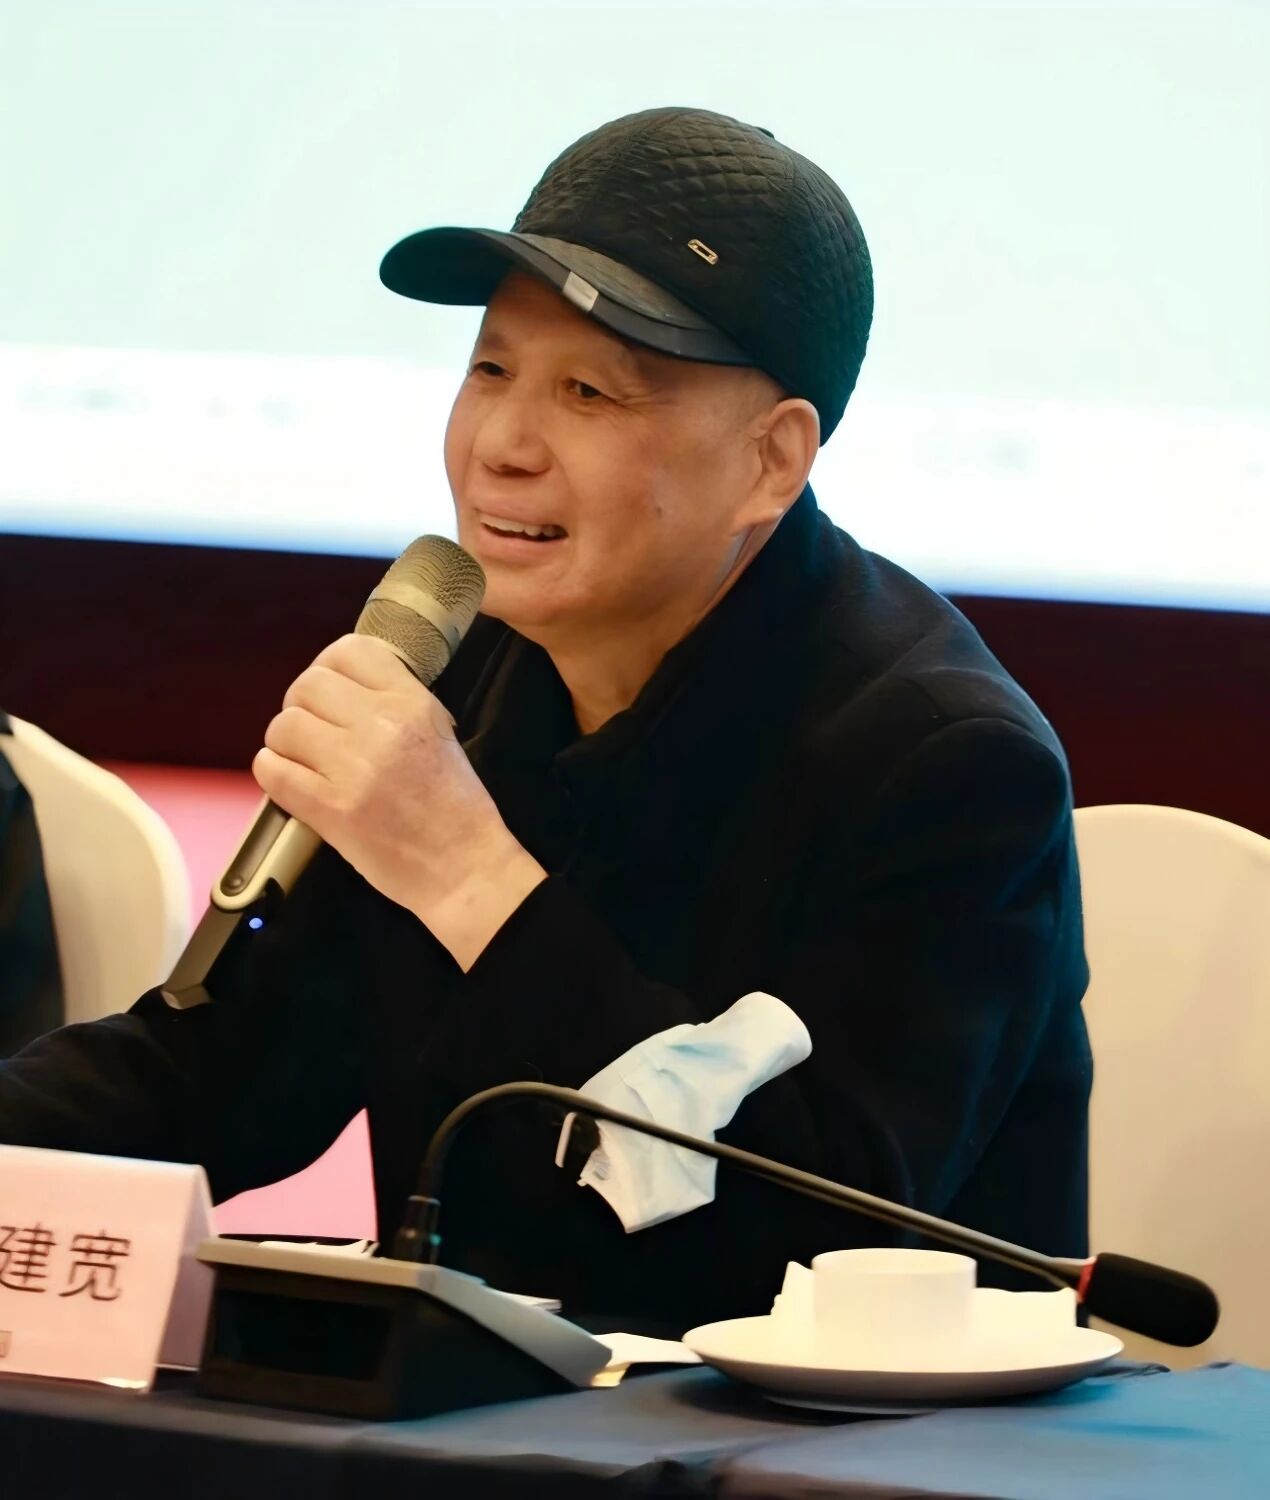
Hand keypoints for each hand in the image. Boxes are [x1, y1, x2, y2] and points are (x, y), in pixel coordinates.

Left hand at [252, 633, 545, 970]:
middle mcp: (381, 726)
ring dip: (286, 742)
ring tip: (306, 760)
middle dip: (302, 705)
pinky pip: (272, 770)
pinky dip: (274, 773)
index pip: (349, 651)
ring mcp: (352, 768)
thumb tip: (344, 684)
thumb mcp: (439, 730)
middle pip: (307, 685)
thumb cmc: (454, 804)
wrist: (462, 866)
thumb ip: (394, 700)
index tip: (331, 691)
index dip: (329, 668)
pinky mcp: (329, 809)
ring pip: (283, 726)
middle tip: (315, 730)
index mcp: (412, 703)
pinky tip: (294, 782)